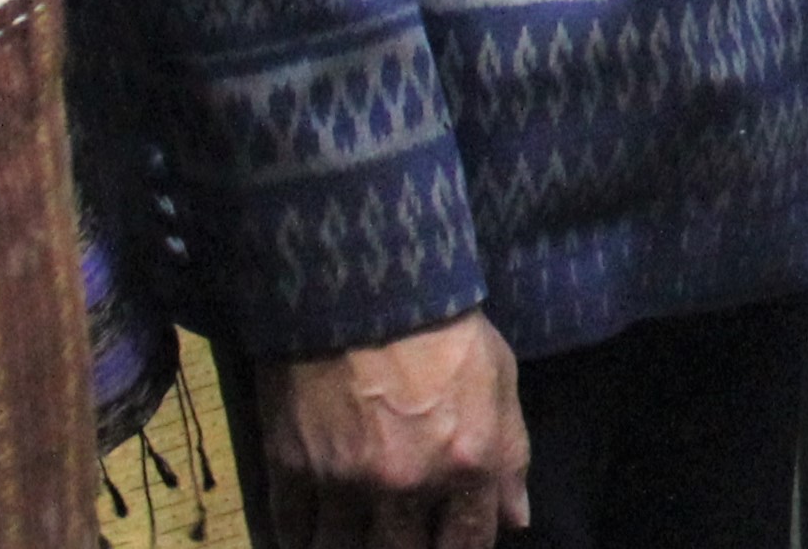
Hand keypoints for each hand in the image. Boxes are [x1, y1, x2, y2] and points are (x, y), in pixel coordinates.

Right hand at [259, 316, 528, 548]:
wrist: (363, 286)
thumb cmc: (444, 330)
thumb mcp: (500, 380)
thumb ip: (510, 455)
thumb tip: (515, 518)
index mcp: (465, 464)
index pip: (468, 544)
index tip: (449, 544)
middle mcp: (405, 485)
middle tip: (400, 536)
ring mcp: (343, 481)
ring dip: (347, 548)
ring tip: (354, 537)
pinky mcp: (291, 467)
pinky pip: (292, 529)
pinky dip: (301, 536)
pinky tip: (310, 532)